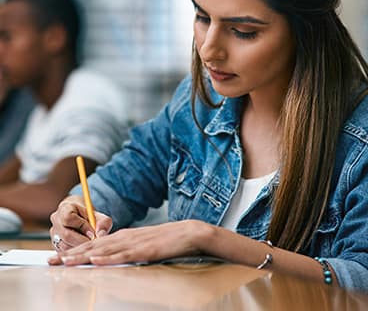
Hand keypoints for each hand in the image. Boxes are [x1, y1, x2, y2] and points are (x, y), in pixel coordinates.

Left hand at [48, 220, 210, 265]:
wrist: (189, 232)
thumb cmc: (167, 240)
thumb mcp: (143, 244)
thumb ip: (127, 249)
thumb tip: (110, 257)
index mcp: (124, 236)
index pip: (95, 243)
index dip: (75, 249)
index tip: (58, 257)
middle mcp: (126, 237)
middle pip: (94, 245)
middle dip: (71, 253)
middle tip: (51, 260)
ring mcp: (135, 243)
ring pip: (105, 250)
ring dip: (84, 255)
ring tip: (66, 261)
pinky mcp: (146, 250)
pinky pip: (124, 255)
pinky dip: (109, 257)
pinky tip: (96, 260)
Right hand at [49, 195, 112, 252]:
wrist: (80, 218)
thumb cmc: (90, 216)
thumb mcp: (99, 216)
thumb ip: (103, 223)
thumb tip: (101, 235)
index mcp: (65, 208)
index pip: (69, 218)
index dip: (82, 226)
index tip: (93, 232)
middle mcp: (56, 220)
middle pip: (66, 234)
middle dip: (82, 241)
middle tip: (93, 244)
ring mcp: (53, 233)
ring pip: (64, 245)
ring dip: (78, 248)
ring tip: (89, 247)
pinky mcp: (55, 244)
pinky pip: (63, 252)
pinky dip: (75, 253)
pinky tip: (83, 251)